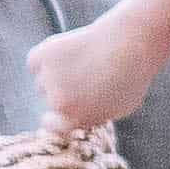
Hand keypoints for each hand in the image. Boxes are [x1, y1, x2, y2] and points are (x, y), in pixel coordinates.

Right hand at [27, 19, 157, 137]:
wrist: (133, 41)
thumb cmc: (132, 74)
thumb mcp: (120, 106)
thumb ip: (92, 117)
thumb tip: (73, 122)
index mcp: (77, 119)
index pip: (53, 127)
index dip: (55, 118)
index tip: (58, 109)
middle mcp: (60, 103)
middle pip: (50, 99)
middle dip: (64, 90)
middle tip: (89, 74)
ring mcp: (49, 79)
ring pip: (43, 80)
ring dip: (56, 72)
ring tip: (86, 60)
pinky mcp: (42, 55)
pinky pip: (37, 61)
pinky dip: (48, 55)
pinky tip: (72, 48)